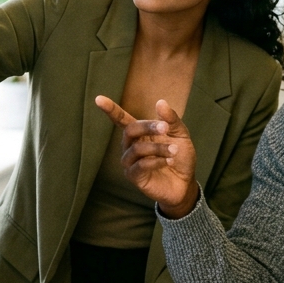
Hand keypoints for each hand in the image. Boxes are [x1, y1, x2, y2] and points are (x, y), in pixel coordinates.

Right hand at [94, 96, 197, 217]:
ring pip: (137, 148)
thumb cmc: (180, 157)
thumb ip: (171, 119)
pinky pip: (140, 165)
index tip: (98, 99)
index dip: (111, 109)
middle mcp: (130, 146)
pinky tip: (169, 161)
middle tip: (165, 128)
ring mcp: (130, 162)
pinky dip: (156, 161)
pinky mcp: (134, 177)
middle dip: (148, 127)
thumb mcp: (180, 135)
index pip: (121, 119)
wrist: (185, 184)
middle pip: (130, 130)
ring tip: (175, 150)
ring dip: (157, 148)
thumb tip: (160, 102)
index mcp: (140, 133)